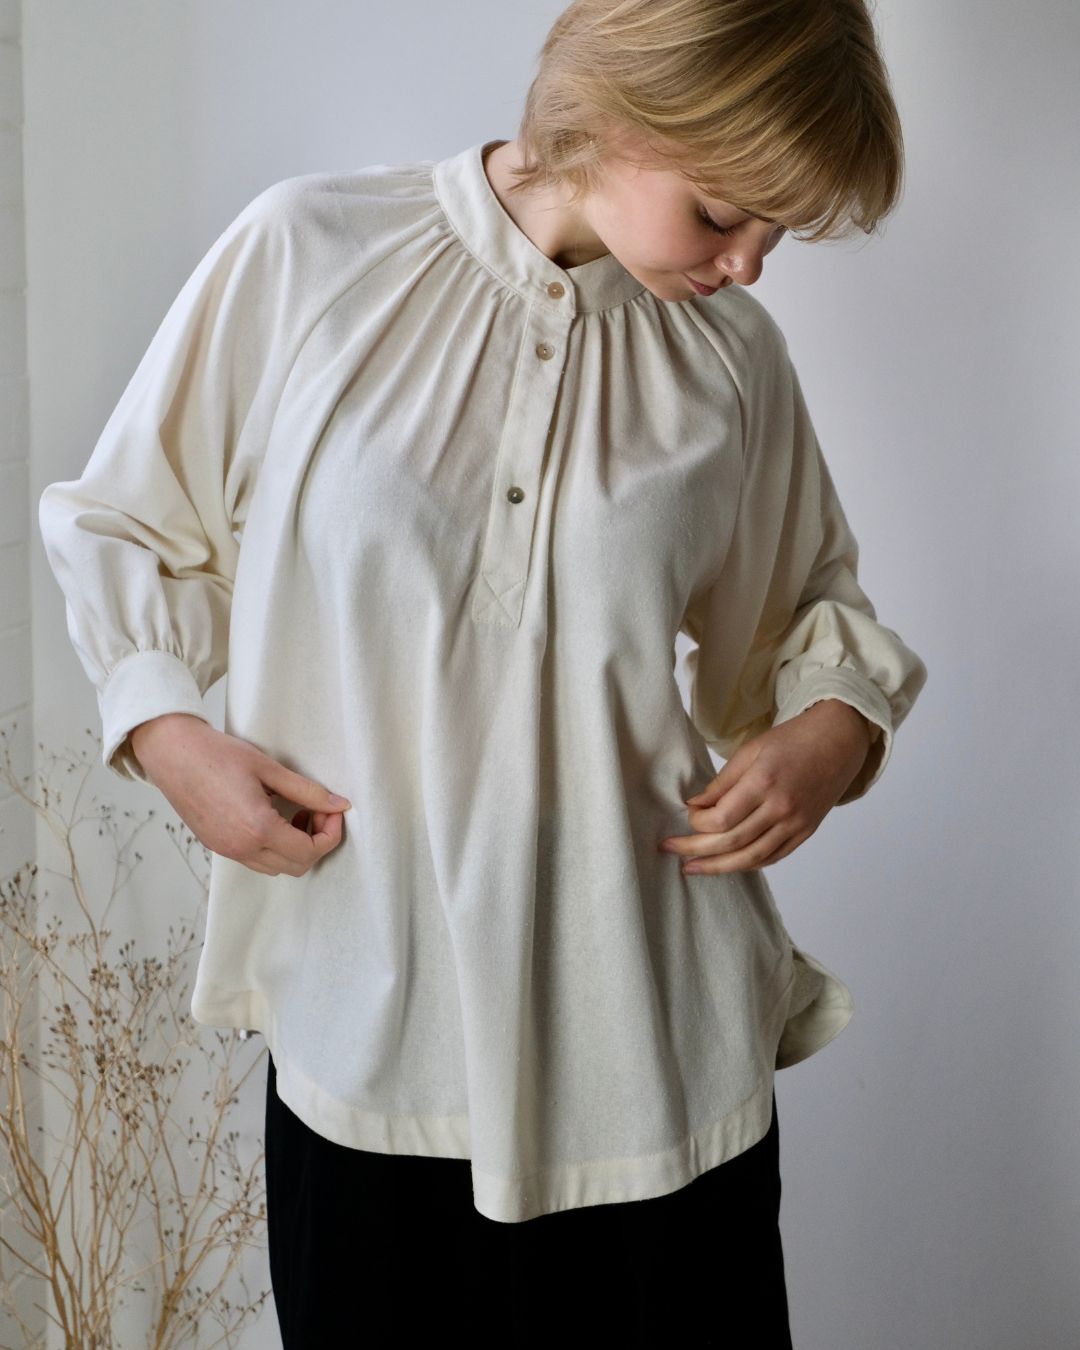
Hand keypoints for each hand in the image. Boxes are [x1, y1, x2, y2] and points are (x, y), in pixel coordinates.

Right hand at [129, 713, 351, 876]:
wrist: (172, 753)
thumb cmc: (217, 754)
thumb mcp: (270, 769)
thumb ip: (308, 791)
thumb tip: (340, 805)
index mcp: (257, 828)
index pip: (309, 851)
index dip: (330, 835)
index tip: (333, 812)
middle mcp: (241, 847)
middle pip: (296, 866)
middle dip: (316, 842)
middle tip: (319, 811)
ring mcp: (227, 850)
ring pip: (276, 867)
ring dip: (295, 848)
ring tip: (297, 813)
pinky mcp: (216, 846)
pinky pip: (256, 860)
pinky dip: (274, 847)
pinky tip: (275, 818)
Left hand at [658, 700, 874, 872]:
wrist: (838, 742)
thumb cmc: (792, 740)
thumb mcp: (751, 750)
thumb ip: (722, 782)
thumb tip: (695, 805)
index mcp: (764, 782)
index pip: (722, 818)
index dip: (697, 823)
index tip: (688, 815)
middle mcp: (781, 808)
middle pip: (731, 842)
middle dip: (695, 850)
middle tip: (670, 849)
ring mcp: (796, 823)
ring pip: (751, 858)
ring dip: (717, 867)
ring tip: (692, 868)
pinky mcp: (805, 832)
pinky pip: (772, 857)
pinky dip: (747, 864)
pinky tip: (727, 864)